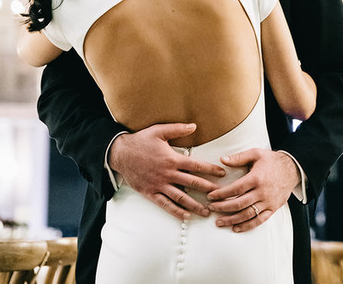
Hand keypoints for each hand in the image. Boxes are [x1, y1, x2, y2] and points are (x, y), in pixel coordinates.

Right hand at [108, 123, 225, 219]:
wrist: (120, 153)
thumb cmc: (141, 140)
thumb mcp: (159, 130)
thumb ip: (177, 129)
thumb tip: (194, 126)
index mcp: (171, 159)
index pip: (196, 165)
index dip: (210, 170)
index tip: (222, 174)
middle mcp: (167, 174)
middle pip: (192, 183)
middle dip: (207, 190)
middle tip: (220, 196)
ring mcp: (159, 185)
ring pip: (180, 197)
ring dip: (194, 205)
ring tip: (206, 212)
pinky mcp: (150, 193)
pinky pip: (164, 204)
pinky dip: (175, 211)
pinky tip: (185, 216)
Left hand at [207, 149, 299, 232]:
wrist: (291, 169)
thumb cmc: (271, 160)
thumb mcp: (255, 153)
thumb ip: (238, 157)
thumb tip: (222, 159)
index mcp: (256, 178)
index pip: (235, 189)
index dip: (221, 194)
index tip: (211, 196)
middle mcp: (262, 192)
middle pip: (239, 203)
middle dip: (223, 207)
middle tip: (211, 209)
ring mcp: (268, 202)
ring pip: (247, 214)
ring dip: (232, 219)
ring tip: (219, 222)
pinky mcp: (272, 209)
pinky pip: (259, 220)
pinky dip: (247, 226)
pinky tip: (236, 228)